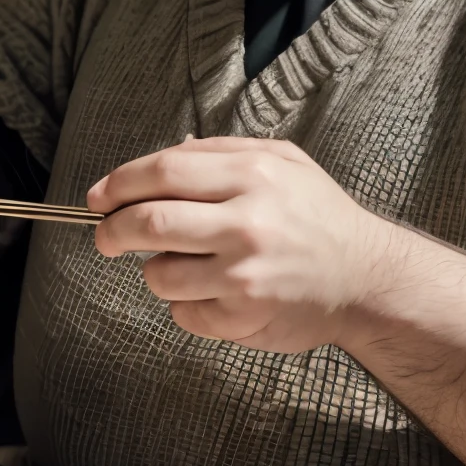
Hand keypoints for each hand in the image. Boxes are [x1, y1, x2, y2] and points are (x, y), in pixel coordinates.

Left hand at [87, 137, 399, 350]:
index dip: (119, 183)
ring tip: (181, 265)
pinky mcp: (246, 314)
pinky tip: (211, 294)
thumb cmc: (319, 214)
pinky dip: (185, 306)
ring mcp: (245, 272)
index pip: (164, 171)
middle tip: (106, 236)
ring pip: (159, 274)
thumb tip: (170, 153)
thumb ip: (225, 151)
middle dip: (113, 230)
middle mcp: (247, 221)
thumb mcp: (284, 161)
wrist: (367, 276)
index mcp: (253, 174)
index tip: (97, 197)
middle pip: (149, 222)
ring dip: (155, 270)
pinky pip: (184, 314)